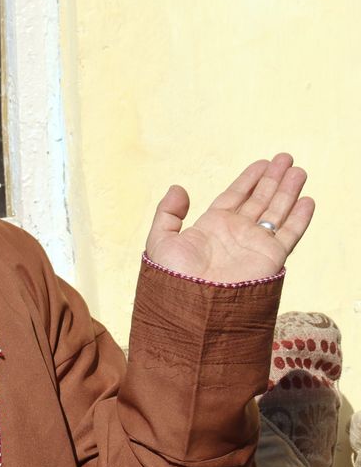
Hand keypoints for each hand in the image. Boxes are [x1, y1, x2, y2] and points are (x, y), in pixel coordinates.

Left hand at [145, 153, 313, 282]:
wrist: (193, 309)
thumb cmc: (172, 280)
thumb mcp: (160, 242)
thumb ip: (167, 213)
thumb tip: (178, 187)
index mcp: (210, 228)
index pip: (234, 197)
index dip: (248, 179)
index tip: (261, 163)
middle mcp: (235, 234)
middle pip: (259, 200)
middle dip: (272, 179)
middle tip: (285, 157)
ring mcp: (254, 245)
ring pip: (276, 211)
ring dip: (288, 190)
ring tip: (298, 170)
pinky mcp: (270, 258)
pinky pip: (289, 234)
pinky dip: (299, 218)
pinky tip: (306, 200)